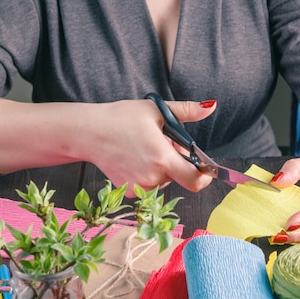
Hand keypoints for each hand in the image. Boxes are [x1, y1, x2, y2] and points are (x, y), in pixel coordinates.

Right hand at [0, 98, 216, 196]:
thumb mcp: (155, 110)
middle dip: (176, 162)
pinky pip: (148, 184)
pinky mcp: (127, 192)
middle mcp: (152, 178)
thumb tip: (211, 106)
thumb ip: (186, 111)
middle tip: (161, 143)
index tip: (204, 167)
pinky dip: (146, 174)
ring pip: (163, 180)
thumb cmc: (121, 118)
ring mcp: (139, 187)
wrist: (88, 132)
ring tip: (144, 149)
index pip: (195, 180)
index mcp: (163, 158)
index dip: (204, 176)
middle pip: (178, 176)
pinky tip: (133, 159)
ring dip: (161, 167)